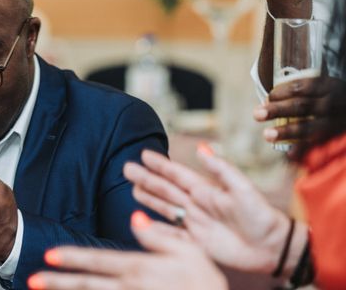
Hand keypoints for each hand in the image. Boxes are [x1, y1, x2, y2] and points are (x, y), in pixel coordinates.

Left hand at [28, 212, 226, 289]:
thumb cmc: (205, 283)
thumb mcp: (189, 251)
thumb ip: (159, 236)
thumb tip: (136, 219)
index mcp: (139, 268)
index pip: (97, 262)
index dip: (71, 258)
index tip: (49, 256)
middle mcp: (130, 288)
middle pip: (86, 285)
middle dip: (57, 283)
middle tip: (31, 280)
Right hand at [125, 148, 291, 273]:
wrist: (272, 248)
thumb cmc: (261, 216)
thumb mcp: (243, 189)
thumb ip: (222, 169)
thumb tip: (201, 148)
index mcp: (206, 190)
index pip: (177, 174)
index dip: (160, 165)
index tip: (143, 153)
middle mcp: (197, 204)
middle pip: (165, 189)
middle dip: (146, 179)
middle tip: (126, 168)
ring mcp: (195, 223)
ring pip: (165, 207)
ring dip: (148, 198)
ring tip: (132, 188)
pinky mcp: (196, 243)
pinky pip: (171, 234)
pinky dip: (156, 228)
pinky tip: (144, 223)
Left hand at [254, 75, 345, 157]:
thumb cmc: (331, 97)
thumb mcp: (323, 87)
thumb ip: (300, 90)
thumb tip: (267, 101)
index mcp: (326, 86)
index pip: (302, 87)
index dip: (283, 92)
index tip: (268, 97)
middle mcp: (330, 104)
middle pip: (301, 106)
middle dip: (277, 110)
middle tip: (257, 114)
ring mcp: (334, 122)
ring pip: (308, 127)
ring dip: (286, 131)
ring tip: (267, 135)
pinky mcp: (334, 136)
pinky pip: (317, 143)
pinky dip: (303, 149)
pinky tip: (290, 154)